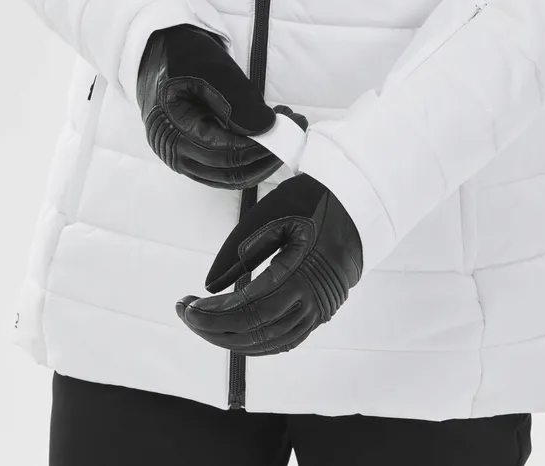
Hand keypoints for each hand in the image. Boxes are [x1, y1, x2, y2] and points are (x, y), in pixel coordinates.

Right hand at [136, 25, 306, 188]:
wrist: (164, 53)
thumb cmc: (186, 56)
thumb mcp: (211, 68)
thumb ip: (236, 97)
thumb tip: (266, 128)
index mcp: (172, 128)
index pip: (225, 152)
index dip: (262, 145)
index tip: (290, 126)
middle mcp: (174, 151)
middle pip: (230, 171)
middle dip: (268, 155)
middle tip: (294, 131)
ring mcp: (182, 159)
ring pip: (229, 178)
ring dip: (262, 163)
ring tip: (283, 136)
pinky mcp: (193, 159)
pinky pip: (225, 174)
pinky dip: (250, 163)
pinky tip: (267, 143)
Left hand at [176, 174, 362, 354]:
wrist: (358, 202)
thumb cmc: (313, 200)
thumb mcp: (270, 214)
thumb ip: (238, 251)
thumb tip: (209, 287)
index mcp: (301, 274)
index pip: (248, 310)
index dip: (212, 314)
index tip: (186, 304)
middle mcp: (314, 301)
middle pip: (256, 333)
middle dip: (214, 329)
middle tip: (186, 312)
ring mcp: (321, 309)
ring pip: (271, 343)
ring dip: (232, 339)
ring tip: (204, 322)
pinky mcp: (323, 310)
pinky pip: (287, 339)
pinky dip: (258, 341)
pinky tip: (237, 331)